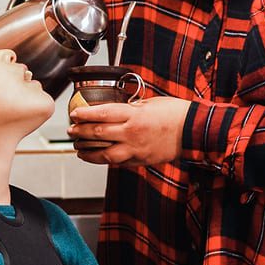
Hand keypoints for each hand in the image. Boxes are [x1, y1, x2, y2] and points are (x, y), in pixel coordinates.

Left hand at [69, 96, 190, 166]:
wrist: (193, 132)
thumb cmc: (176, 114)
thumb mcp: (150, 102)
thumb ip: (131, 108)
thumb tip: (117, 110)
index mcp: (134, 115)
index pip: (102, 114)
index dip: (84, 114)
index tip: (74, 114)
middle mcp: (131, 133)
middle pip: (99, 133)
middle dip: (81, 132)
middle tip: (71, 131)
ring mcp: (135, 149)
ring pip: (104, 153)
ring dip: (88, 151)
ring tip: (78, 149)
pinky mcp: (140, 160)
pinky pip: (117, 162)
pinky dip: (104, 160)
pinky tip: (97, 157)